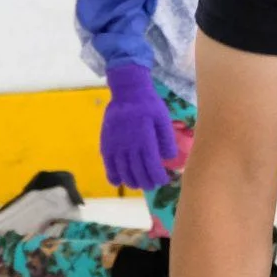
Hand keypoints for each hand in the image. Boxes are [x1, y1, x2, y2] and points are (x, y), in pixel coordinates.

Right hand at [101, 63, 177, 191]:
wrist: (127, 91)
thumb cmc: (148, 104)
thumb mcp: (163, 118)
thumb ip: (166, 139)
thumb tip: (169, 159)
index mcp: (145, 139)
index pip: (151, 165)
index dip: (157, 177)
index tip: (163, 180)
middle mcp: (129, 145)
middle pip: (137, 171)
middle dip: (146, 182)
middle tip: (152, 185)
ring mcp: (116, 145)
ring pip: (123, 171)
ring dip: (131, 181)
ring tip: (138, 185)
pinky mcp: (106, 144)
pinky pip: (108, 164)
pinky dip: (113, 175)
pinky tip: (119, 182)